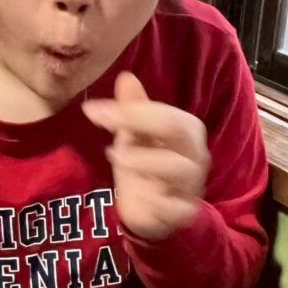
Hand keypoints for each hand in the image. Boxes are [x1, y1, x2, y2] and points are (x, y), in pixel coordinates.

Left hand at [82, 72, 209, 240]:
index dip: (128, 110)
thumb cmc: (146, 165)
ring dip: (142, 161)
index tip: (92, 110)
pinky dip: (152, 201)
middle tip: (104, 127)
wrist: (155, 211)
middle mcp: (196, 154)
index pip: (163, 112)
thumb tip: (125, 76)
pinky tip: (135, 196)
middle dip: (137, 123)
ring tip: (115, 158)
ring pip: (178, 167)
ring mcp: (193, 184)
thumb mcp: (135, 135)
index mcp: (187, 129)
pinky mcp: (185, 211)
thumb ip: (132, 108)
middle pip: (177, 129)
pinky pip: (173, 206)